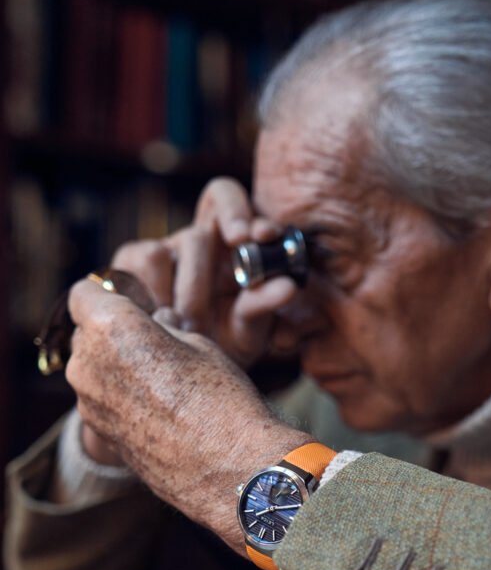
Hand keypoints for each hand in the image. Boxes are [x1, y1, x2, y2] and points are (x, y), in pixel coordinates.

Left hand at [66, 277, 310, 553]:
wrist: (230, 468)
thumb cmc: (222, 399)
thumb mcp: (200, 343)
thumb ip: (165, 327)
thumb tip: (158, 320)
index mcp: (110, 327)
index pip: (84, 292)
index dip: (110, 294)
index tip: (136, 304)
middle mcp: (87, 363)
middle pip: (87, 333)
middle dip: (114, 332)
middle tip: (158, 344)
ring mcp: (89, 403)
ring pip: (93, 369)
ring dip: (118, 368)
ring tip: (165, 383)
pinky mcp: (100, 433)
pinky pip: (103, 401)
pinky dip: (122, 399)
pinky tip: (162, 412)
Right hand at [111, 176, 299, 368]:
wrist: (190, 373)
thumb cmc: (228, 342)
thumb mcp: (251, 328)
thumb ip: (265, 304)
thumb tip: (286, 286)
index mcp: (227, 237)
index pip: (223, 195)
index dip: (234, 209)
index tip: (248, 237)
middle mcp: (193, 239)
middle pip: (194, 235)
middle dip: (200, 282)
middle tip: (203, 318)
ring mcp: (158, 253)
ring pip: (155, 255)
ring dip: (170, 303)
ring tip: (187, 331)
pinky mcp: (124, 268)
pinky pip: (127, 276)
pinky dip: (147, 305)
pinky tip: (161, 324)